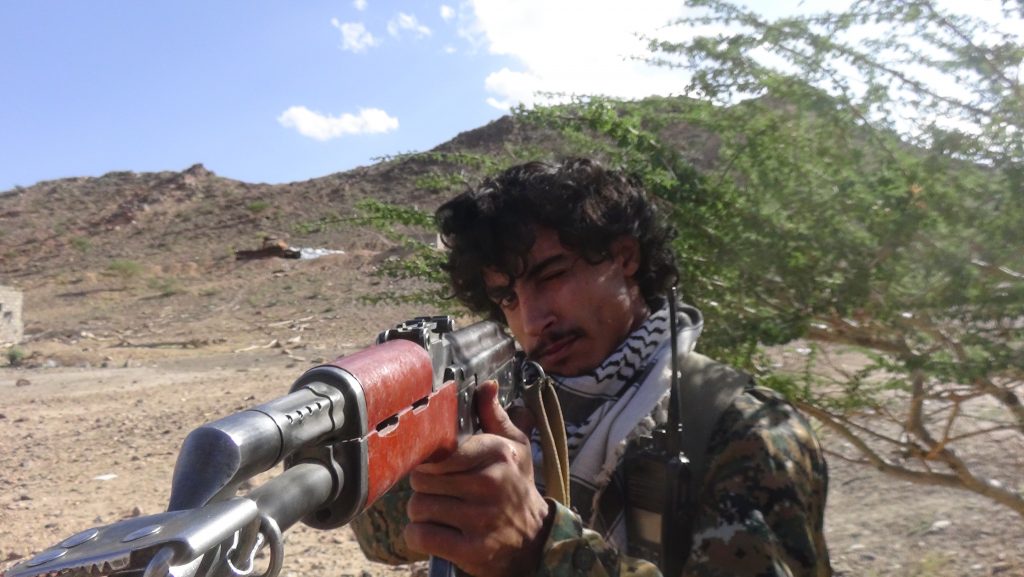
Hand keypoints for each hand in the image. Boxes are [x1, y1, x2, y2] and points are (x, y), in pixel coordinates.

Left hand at [404, 380, 551, 576]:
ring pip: (418, 507)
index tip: (432, 466)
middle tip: (440, 492)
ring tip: (439, 512)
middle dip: (424, 487)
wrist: (536, 541)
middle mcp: (491, 484)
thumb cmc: (517, 488)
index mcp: (499, 454)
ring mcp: (481, 519)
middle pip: (422, 479)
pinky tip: (435, 533)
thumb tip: (487, 385)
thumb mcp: (516, 449)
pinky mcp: (471, 550)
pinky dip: (419, 536)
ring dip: (421, 512)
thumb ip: (496, 417)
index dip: (429, 461)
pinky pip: (420, 536)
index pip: (440, 452)